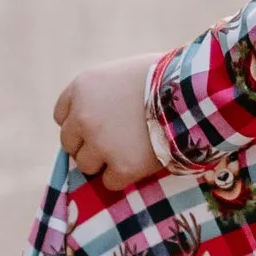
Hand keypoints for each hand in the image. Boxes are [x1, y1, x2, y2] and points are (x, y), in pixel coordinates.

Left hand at [53, 52, 165, 193]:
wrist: (193, 93)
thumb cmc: (166, 76)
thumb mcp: (125, 72)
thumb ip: (105, 93)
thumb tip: (103, 114)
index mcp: (82, 88)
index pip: (62, 116)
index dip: (80, 122)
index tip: (99, 125)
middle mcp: (83, 117)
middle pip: (70, 143)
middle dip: (89, 144)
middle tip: (114, 141)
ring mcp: (100, 144)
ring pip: (86, 165)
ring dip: (104, 162)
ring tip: (130, 152)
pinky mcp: (121, 167)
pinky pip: (110, 182)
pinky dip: (124, 177)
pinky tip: (141, 163)